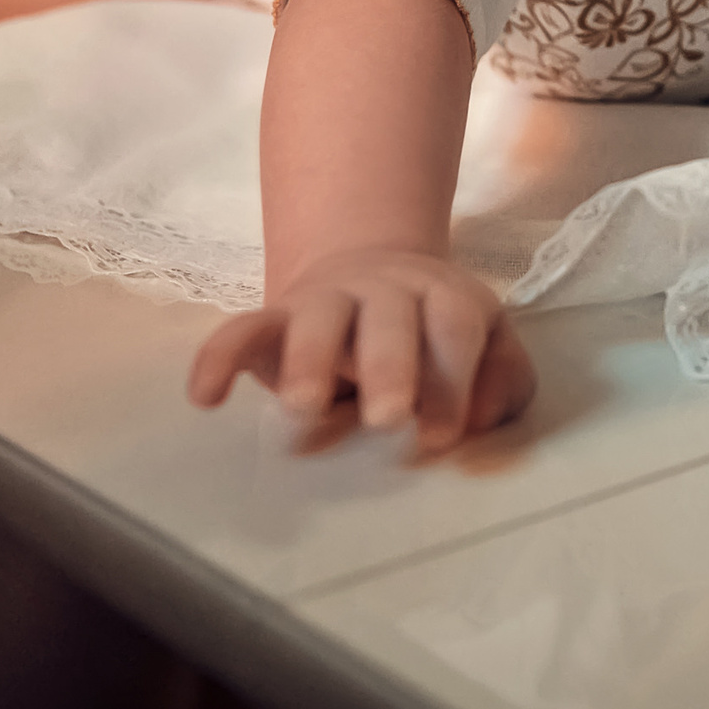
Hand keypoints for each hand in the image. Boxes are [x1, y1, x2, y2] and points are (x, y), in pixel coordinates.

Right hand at [187, 247, 535, 452]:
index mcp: (444, 297)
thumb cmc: (435, 333)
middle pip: (389, 318)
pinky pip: (240, 329)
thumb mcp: (488, 347)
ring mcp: (325, 301)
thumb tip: (480, 421)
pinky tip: (205, 397)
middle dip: (389, 366)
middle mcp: (385, 291)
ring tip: (301, 409)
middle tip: (387, 419)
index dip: (452, 380)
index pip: (454, 328)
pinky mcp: (274, 319)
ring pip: (315, 318)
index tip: (440, 437)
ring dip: (308, 359)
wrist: (370, 270)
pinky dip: (218, 356)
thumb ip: (503, 382)